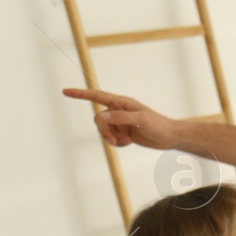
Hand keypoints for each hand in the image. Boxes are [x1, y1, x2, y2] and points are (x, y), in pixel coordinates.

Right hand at [62, 87, 179, 149]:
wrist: (170, 137)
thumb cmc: (158, 125)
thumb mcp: (141, 120)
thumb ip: (121, 118)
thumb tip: (101, 116)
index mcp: (122, 103)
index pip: (97, 96)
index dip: (80, 94)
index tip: (65, 91)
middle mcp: (118, 111)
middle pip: (99, 120)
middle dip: (104, 131)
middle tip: (116, 140)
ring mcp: (120, 122)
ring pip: (103, 130)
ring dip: (111, 138)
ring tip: (125, 141)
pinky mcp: (122, 133)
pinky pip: (111, 138)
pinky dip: (117, 143)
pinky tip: (129, 142)